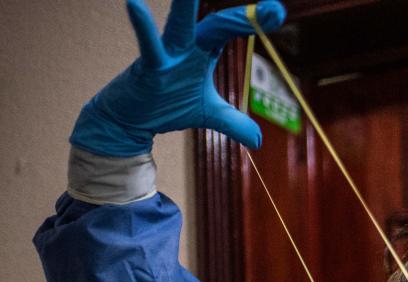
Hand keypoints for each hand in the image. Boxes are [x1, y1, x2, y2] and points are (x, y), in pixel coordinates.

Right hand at [70, 0, 285, 156]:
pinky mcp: (147, 66)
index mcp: (202, 51)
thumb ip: (234, 123)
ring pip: (179, 24)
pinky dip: (142, 25)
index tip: (277, 13)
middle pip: (217, 26)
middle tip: (273, 10)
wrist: (130, 121)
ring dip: (186, 4)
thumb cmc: (167, 107)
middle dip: (242, 19)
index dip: (252, 22)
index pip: (230, 31)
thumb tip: (258, 141)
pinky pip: (148, 45)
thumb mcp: (209, 116)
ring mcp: (166, 53)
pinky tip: (134, 3)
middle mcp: (186, 46)